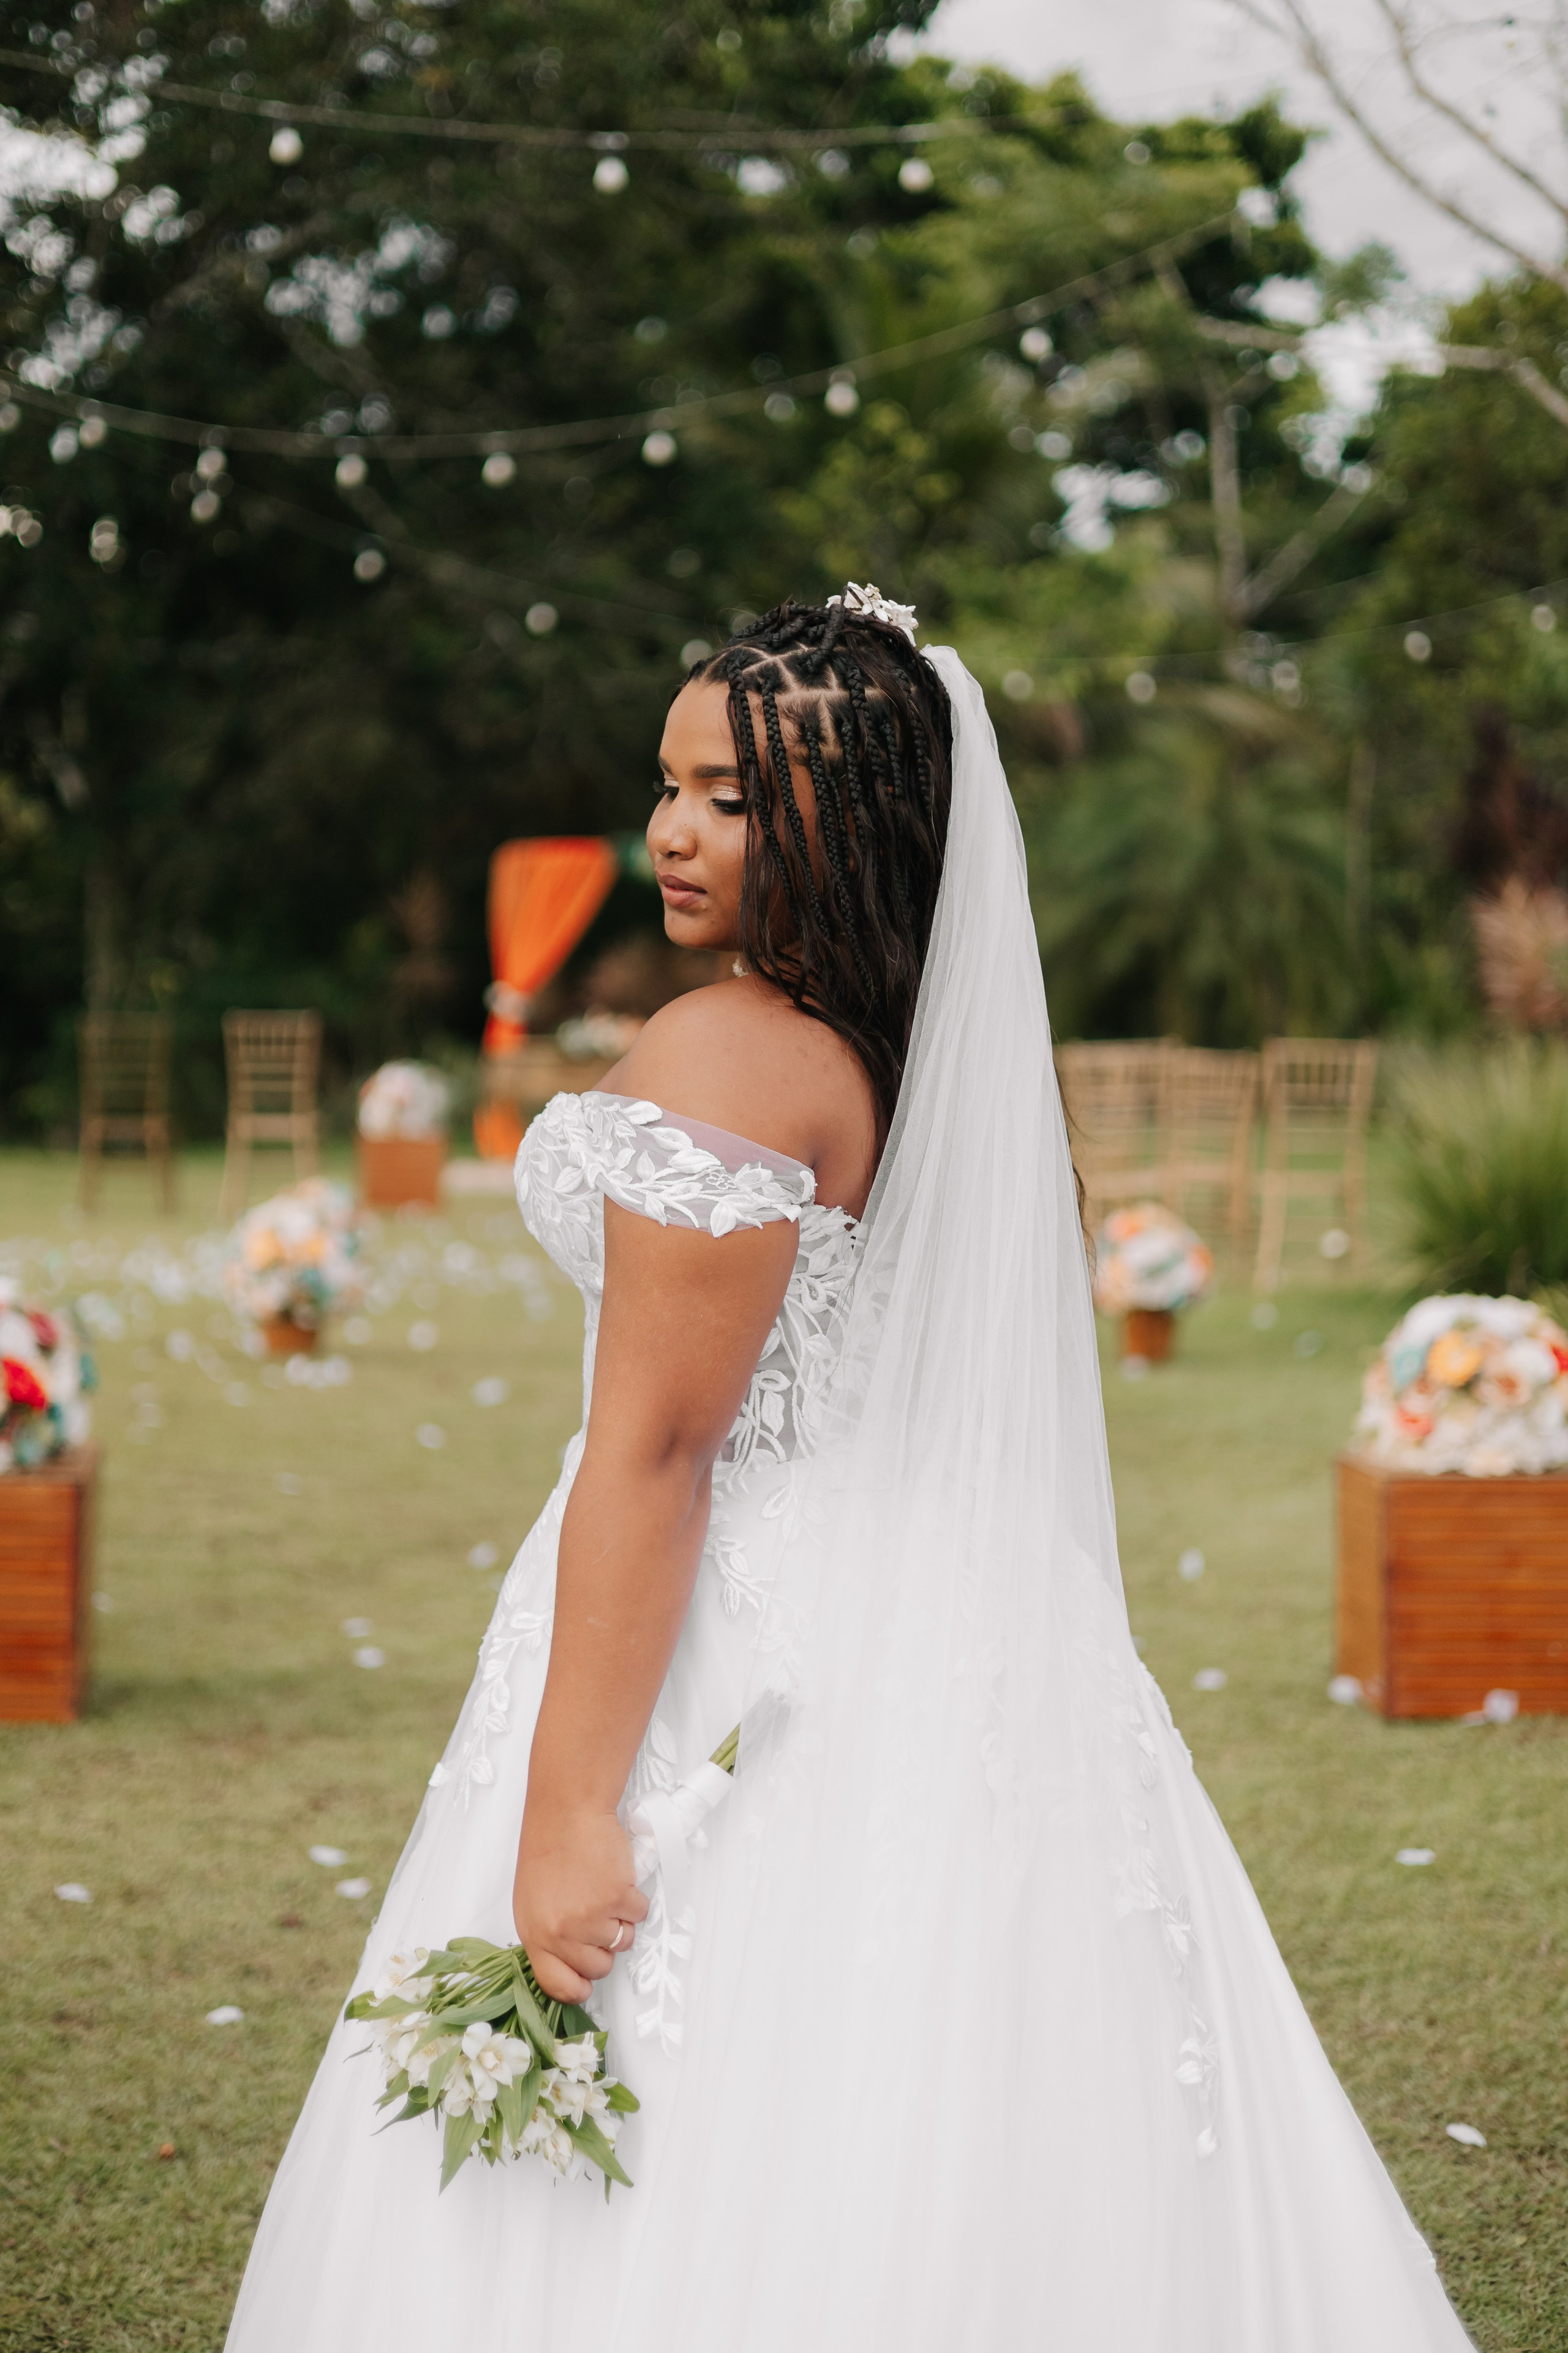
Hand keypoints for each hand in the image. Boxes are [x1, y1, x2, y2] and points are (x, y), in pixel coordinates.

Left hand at [512, 1803, 647, 2002]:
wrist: (568, 1811)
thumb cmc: (549, 1849)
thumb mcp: (533, 1902)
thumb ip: (549, 1936)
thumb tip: (573, 1964)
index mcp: (535, 1935)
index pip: (558, 1986)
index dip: (578, 1988)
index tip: (586, 1982)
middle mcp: (561, 1933)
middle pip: (598, 1968)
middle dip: (603, 1946)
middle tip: (596, 1916)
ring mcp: (591, 1917)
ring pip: (623, 1942)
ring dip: (620, 1920)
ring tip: (602, 1890)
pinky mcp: (618, 1897)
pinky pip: (639, 1915)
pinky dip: (634, 1899)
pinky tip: (616, 1878)